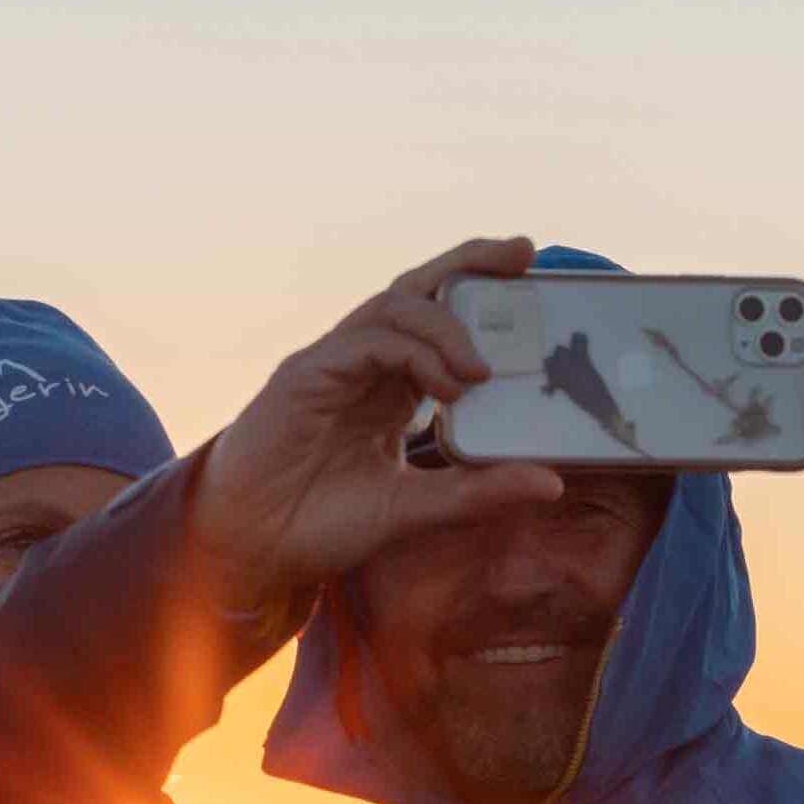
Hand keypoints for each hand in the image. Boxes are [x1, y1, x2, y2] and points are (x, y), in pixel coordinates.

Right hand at [190, 236, 565, 603]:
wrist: (252, 549)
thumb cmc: (322, 523)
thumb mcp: (417, 508)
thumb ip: (478, 492)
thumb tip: (550, 484)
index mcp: (389, 387)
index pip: (438, 319)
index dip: (480, 292)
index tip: (532, 277)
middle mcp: (363, 364)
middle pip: (419, 290)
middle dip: (471, 265)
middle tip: (524, 255)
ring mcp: (333, 365)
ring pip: (395, 307)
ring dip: (447, 326)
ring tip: (482, 371)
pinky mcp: (306, 376)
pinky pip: (367, 342)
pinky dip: (413, 353)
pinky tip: (447, 386)